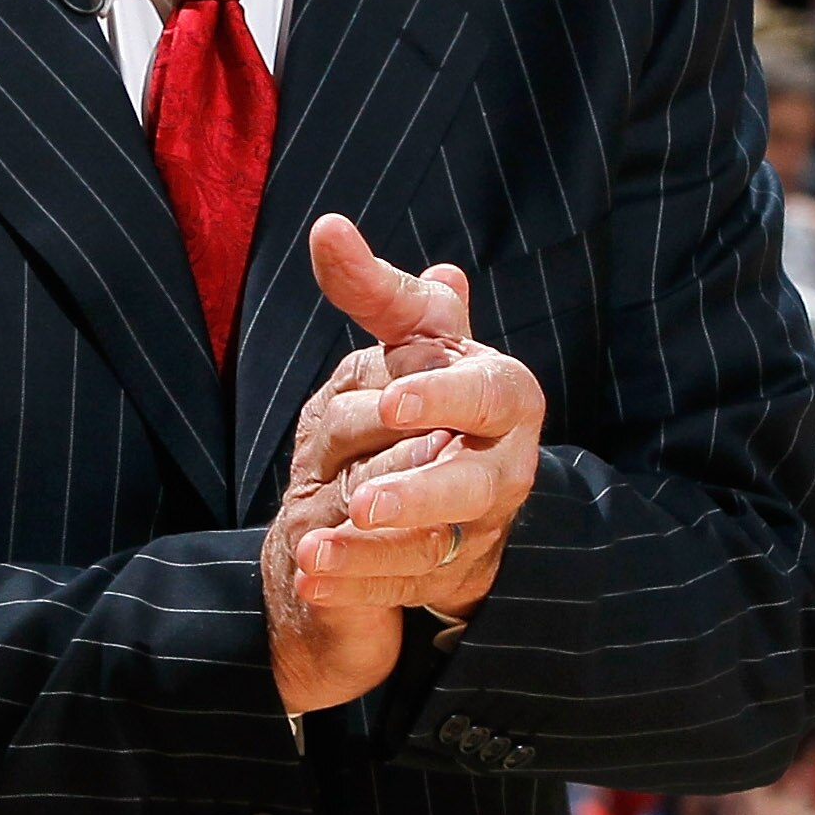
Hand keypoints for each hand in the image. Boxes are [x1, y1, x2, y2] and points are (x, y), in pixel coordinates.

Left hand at [261, 215, 543, 713]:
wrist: (442, 466)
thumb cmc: (430, 382)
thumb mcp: (409, 333)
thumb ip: (373, 288)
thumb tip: (327, 229)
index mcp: (504, 396)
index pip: (490, 396)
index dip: (446, 399)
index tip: (392, 401)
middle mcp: (504, 464)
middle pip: (475, 486)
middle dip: (419, 493)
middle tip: (364, 501)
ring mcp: (481, 526)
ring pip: (436, 546)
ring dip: (372, 554)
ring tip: (312, 549)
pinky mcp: (452, 571)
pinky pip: (406, 585)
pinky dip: (357, 584)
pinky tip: (310, 575)